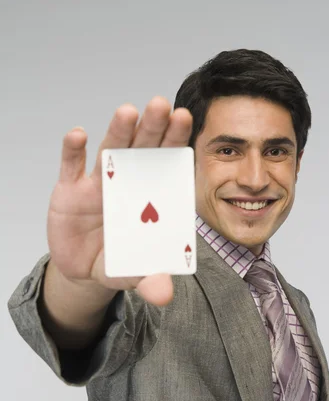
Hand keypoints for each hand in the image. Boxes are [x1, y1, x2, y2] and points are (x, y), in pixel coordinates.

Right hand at [47, 98, 192, 305]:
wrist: (82, 269)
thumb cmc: (117, 262)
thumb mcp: (132, 274)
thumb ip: (148, 279)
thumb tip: (164, 295)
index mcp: (151, 197)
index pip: (166, 164)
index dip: (175, 142)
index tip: (186, 118)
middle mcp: (129, 183)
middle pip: (142, 150)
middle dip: (152, 128)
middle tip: (162, 106)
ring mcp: (98, 184)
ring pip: (109, 152)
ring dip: (118, 132)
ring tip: (128, 112)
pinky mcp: (70, 190)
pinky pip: (71, 166)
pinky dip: (73, 150)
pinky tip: (79, 135)